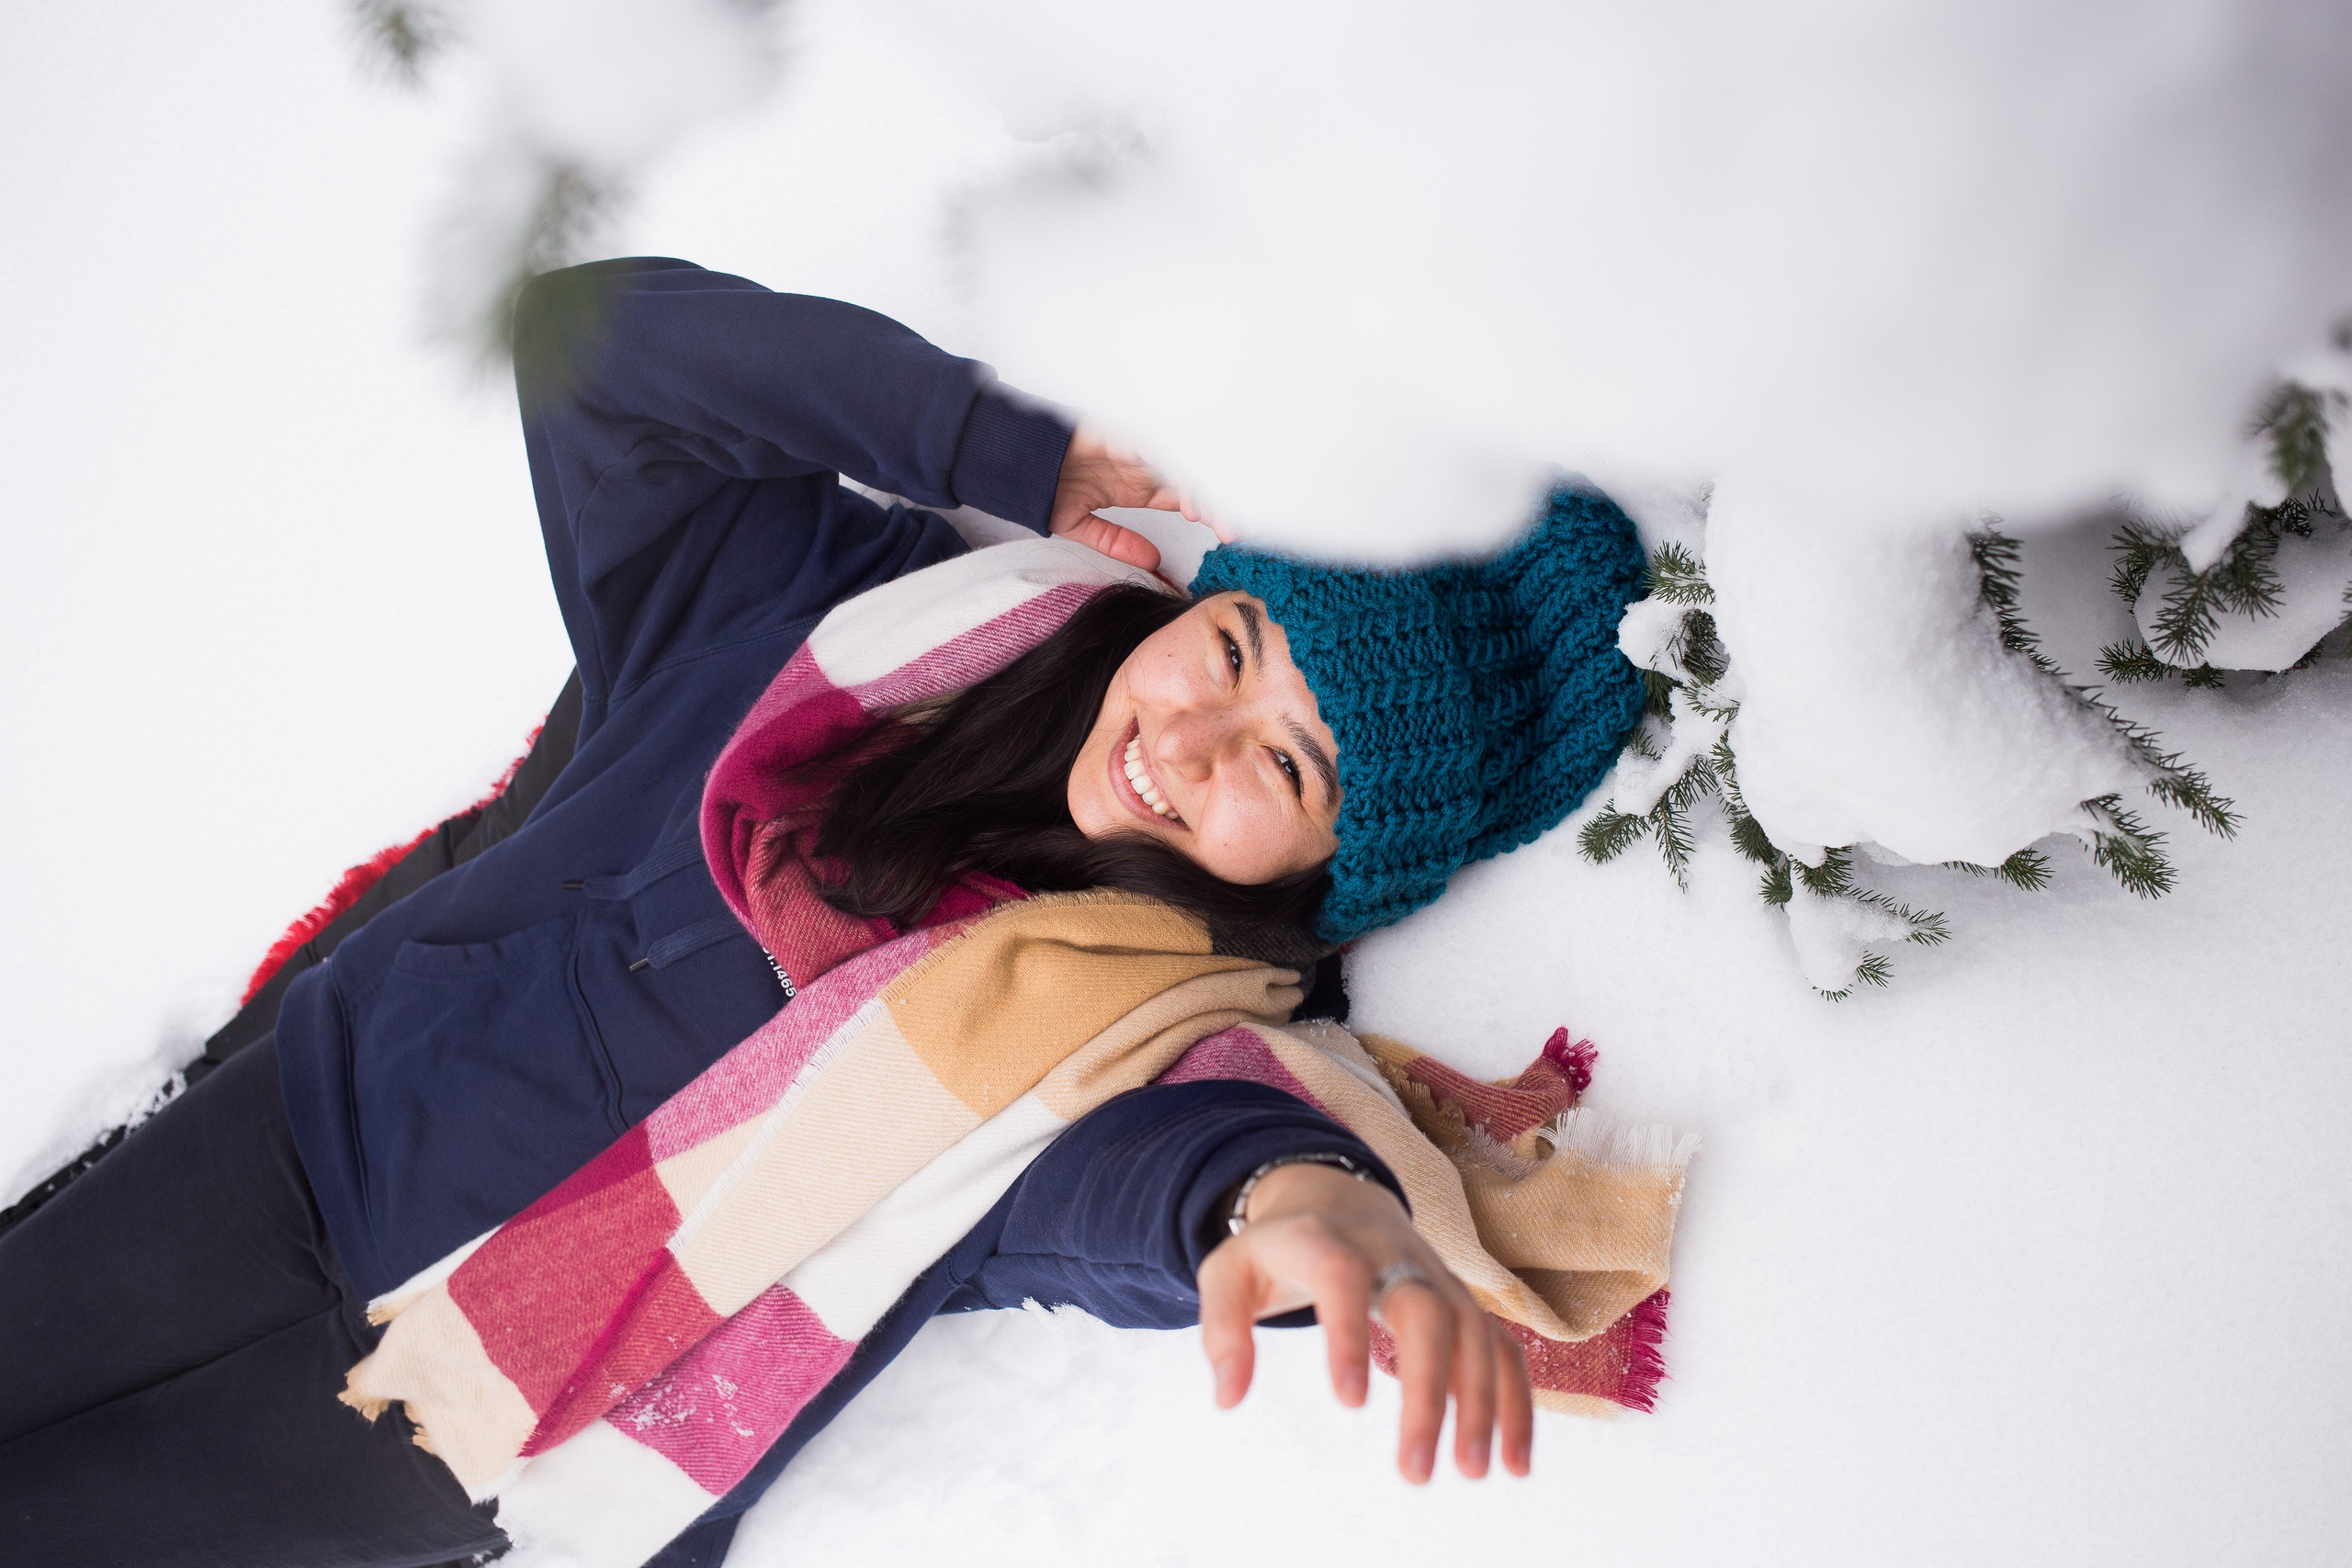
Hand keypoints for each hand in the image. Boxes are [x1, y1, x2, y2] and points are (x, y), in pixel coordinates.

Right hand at [1049, 424, 1226, 573]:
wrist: (1012, 461)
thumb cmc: (1043, 486)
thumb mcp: (1082, 526)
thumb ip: (1115, 542)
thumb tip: (1153, 560)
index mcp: (1142, 485)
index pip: (1188, 497)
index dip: (1211, 513)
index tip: (1231, 535)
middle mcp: (1146, 466)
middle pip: (1194, 480)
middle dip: (1218, 503)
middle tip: (1237, 528)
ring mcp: (1136, 448)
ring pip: (1181, 465)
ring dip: (1200, 490)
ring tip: (1214, 518)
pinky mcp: (1122, 435)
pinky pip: (1156, 450)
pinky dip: (1172, 470)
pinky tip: (1186, 495)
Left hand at [1196, 1162, 1533, 1483]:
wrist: (1335, 1198)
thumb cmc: (1279, 1249)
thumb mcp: (1229, 1272)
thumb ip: (1222, 1327)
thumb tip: (1229, 1397)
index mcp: (1325, 1243)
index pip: (1343, 1278)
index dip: (1349, 1334)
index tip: (1350, 1403)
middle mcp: (1393, 1255)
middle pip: (1427, 1311)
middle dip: (1428, 1390)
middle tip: (1413, 1470)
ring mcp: (1436, 1276)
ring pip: (1473, 1332)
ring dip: (1480, 1403)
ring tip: (1469, 1472)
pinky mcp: (1462, 1303)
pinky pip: (1501, 1346)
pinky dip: (1515, 1400)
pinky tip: (1513, 1461)